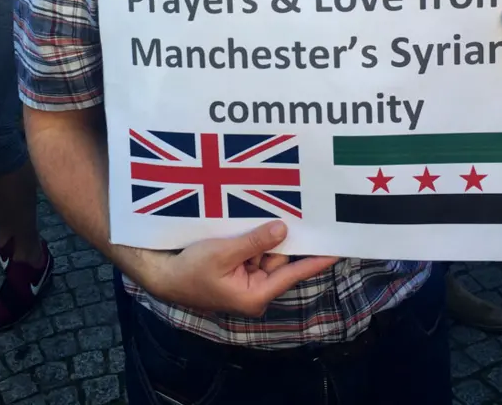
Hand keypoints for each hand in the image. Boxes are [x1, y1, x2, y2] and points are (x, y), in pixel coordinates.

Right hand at [139, 221, 336, 317]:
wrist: (163, 274)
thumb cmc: (190, 271)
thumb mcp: (223, 253)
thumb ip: (254, 242)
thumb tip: (284, 230)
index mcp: (256, 294)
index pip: (294, 274)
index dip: (316, 260)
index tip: (338, 249)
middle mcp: (256, 288)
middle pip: (279, 257)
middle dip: (282, 236)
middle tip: (297, 208)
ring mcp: (247, 277)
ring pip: (266, 249)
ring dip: (263, 233)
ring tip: (265, 208)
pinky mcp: (237, 267)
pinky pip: (253, 248)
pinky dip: (253, 235)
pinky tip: (252, 216)